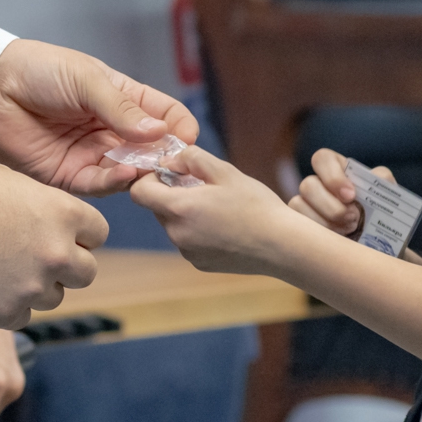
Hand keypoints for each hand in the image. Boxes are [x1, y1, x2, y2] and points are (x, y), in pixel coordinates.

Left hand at [0, 39, 199, 196]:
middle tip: (174, 163)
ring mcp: (91, 154)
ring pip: (129, 171)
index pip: (163, 116)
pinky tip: (125, 174)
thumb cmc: (39, 70)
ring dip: (142, 172)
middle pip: (150, 150)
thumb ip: (121, 108)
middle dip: (164, 158)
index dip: (179, 128)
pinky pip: (99, 185)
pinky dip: (115, 182)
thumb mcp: (87, 80)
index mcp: (122, 100)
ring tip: (149, 169)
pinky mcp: (69, 175)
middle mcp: (111, 131)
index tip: (188, 139)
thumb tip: (161, 131)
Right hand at [0, 162, 106, 327]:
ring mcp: (33, 287)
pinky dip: (6, 306)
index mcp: (64, 214)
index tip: (56, 234)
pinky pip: (22, 316)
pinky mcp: (7, 313)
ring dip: (35, 287)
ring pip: (53, 297)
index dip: (78, 234)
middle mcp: (57, 253)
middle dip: (65, 266)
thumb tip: (59, 223)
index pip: (98, 233)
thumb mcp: (12, 183)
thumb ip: (44, 206)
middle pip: (86, 272)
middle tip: (32, 257)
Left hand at [122, 143, 320, 276]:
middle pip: (157, 208)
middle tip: (203, 187)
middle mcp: (177, 234)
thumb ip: (191, 159)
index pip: (139, 192)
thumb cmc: (256, 205)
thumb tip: (169, 160)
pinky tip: (225, 226)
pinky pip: (188, 241)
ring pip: (173, 224)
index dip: (149, 179)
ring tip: (218, 207)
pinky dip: (198, 231)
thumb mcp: (225, 171)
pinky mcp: (199, 263)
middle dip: (172, 194)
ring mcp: (187, 252)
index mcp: (180, 208)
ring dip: (186, 213)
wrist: (282, 246)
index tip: (171, 173)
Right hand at [290, 147, 384, 238]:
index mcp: (338, 171)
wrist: (380, 249)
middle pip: (308, 185)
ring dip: (325, 222)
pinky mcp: (301, 228)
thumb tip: (376, 177)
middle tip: (354, 219)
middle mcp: (318, 186)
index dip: (333, 176)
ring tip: (349, 231)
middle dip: (331, 206)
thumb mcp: (389, 197)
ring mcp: (306, 207)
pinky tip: (336, 242)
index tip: (351, 195)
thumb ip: (383, 181)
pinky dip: (317, 235)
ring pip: (298, 205)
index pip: (322, 159)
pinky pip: (298, 226)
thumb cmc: (382, 218)